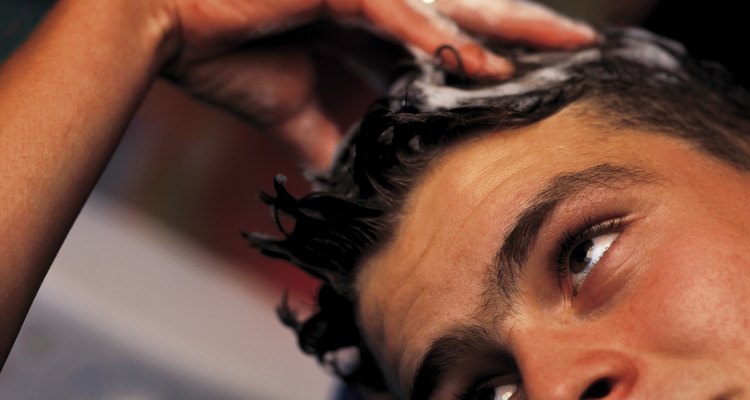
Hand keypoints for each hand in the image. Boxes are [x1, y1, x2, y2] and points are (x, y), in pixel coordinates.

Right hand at [160, 0, 596, 169]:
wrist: (168, 27)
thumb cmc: (225, 54)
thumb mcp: (292, 108)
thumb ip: (327, 136)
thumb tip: (344, 175)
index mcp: (364, 33)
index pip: (440, 49)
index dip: (483, 65)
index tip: (524, 86)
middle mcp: (373, 6)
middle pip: (464, 19)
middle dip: (522, 32)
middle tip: (581, 47)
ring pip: (447, 8)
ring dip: (504, 27)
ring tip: (564, 45)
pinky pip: (394, 14)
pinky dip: (431, 38)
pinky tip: (472, 63)